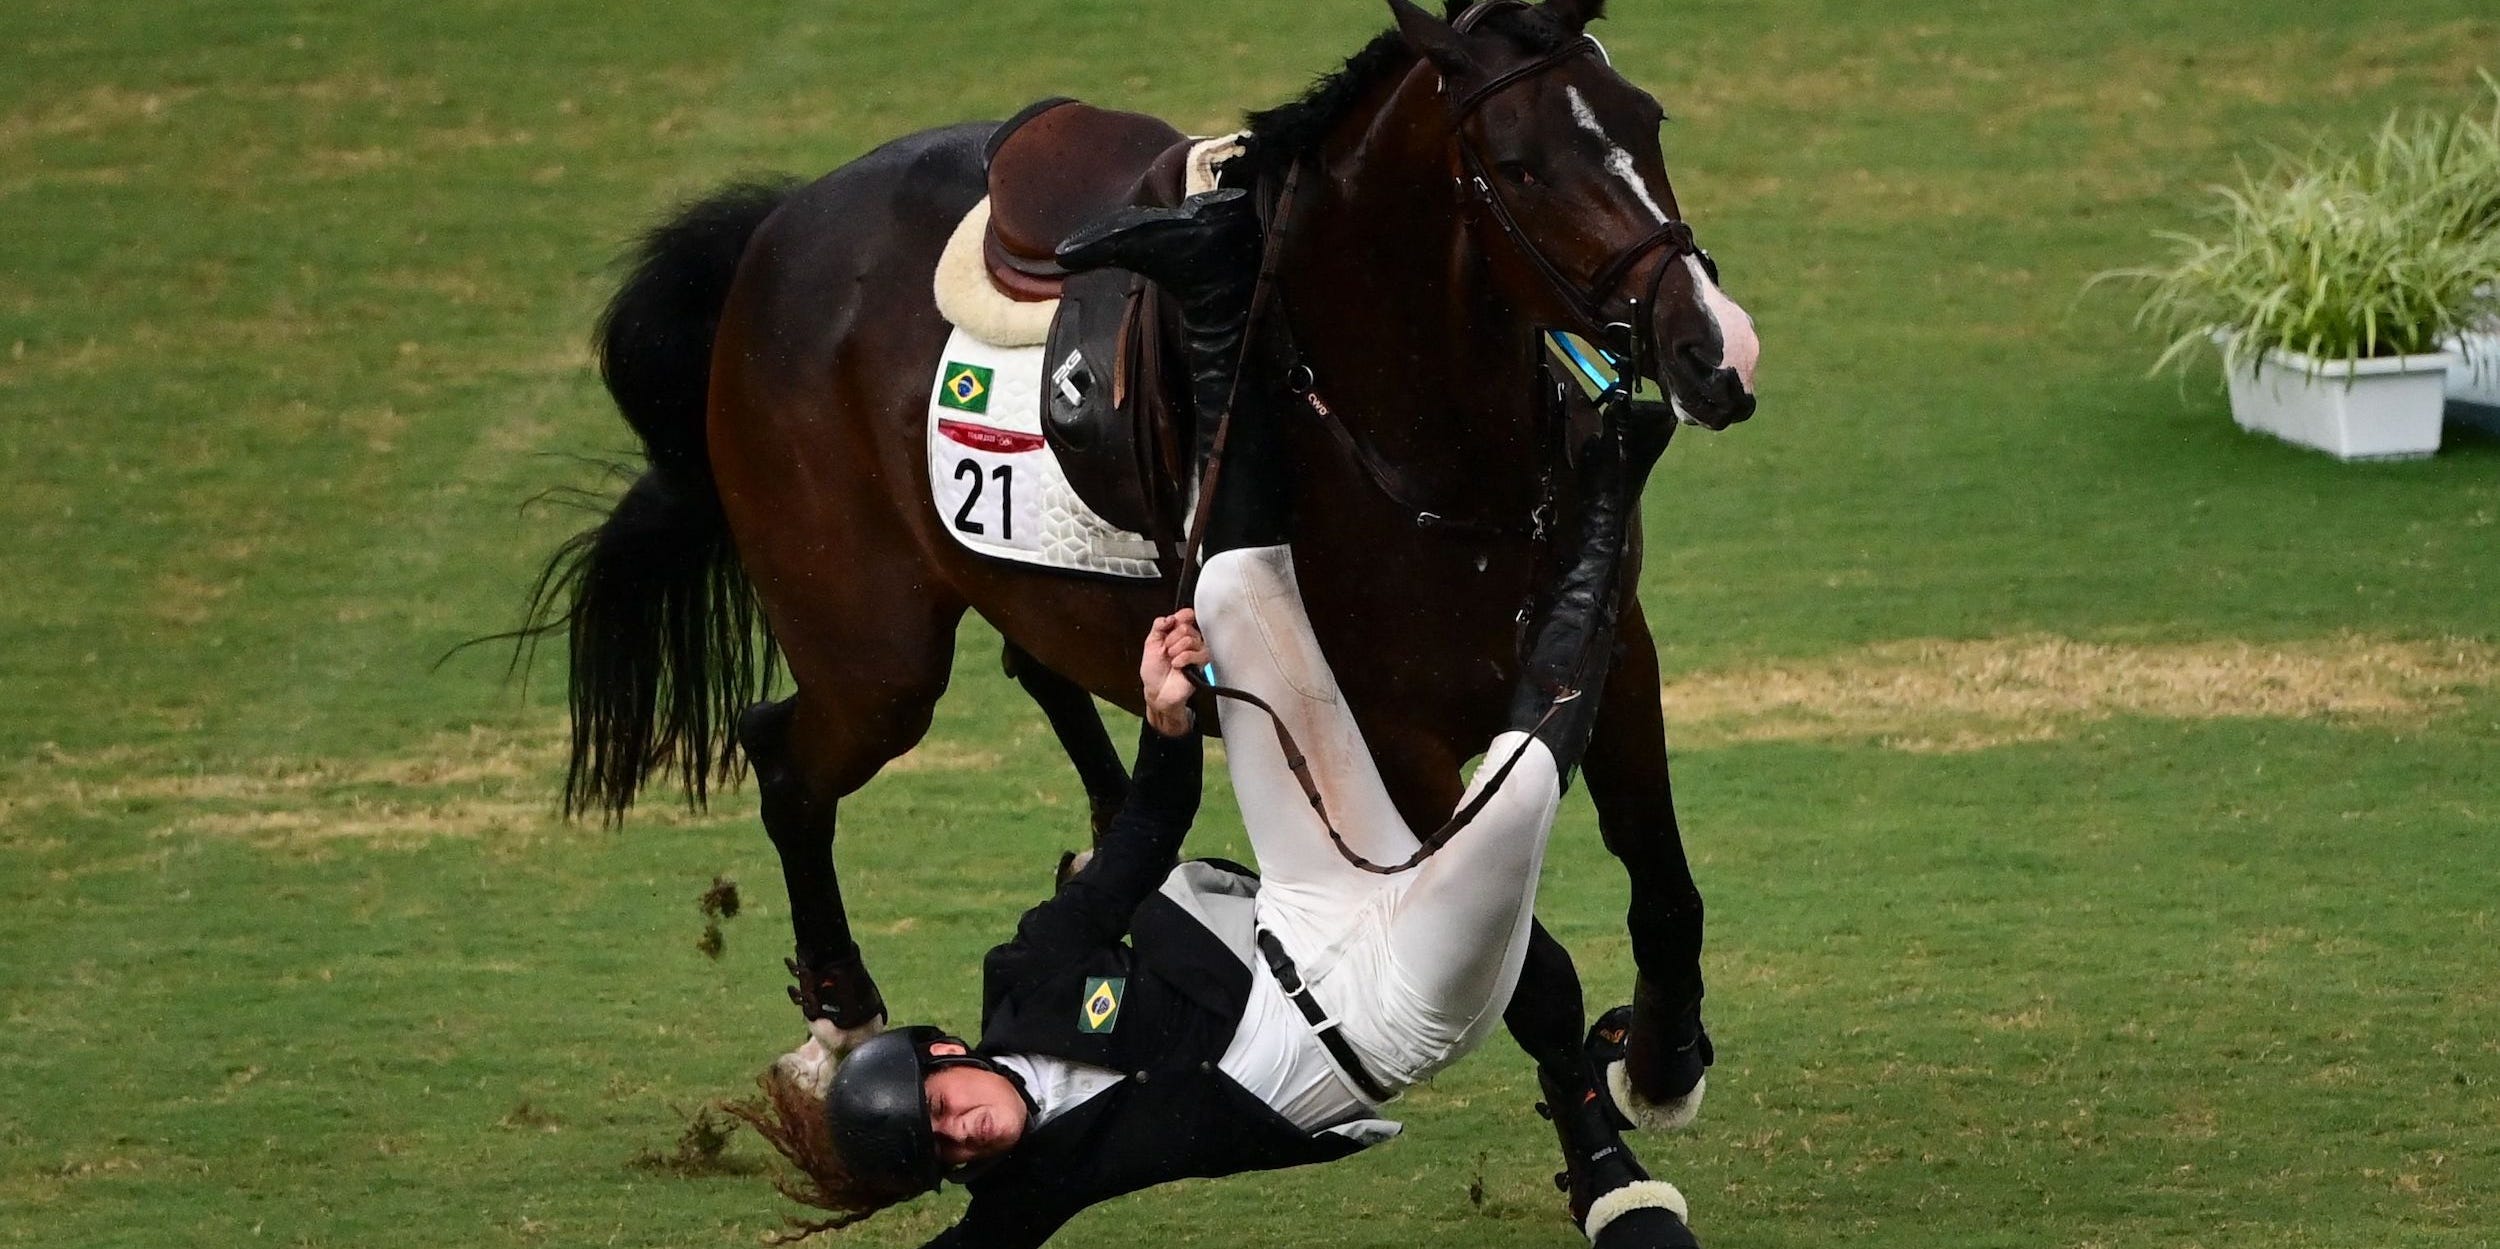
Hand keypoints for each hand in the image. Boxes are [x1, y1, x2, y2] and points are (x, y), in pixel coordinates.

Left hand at [1140, 610, 1207, 735]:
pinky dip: (1183, 658)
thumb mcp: (1150, 643)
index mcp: (1177, 633)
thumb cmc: (1154, 671)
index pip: (1187, 615)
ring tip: (1171, 659)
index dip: (1180, 617)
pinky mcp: (1202, 664)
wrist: (1157, 691)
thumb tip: (1169, 618)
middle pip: (1186, 627)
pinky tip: (1177, 665)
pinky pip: (1197, 653)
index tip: (1170, 624)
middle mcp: (1189, 641)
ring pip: (1192, 639)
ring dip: (1176, 649)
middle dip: (1171, 639)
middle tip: (1166, 650)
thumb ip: (1158, 626)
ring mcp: (1196, 652)